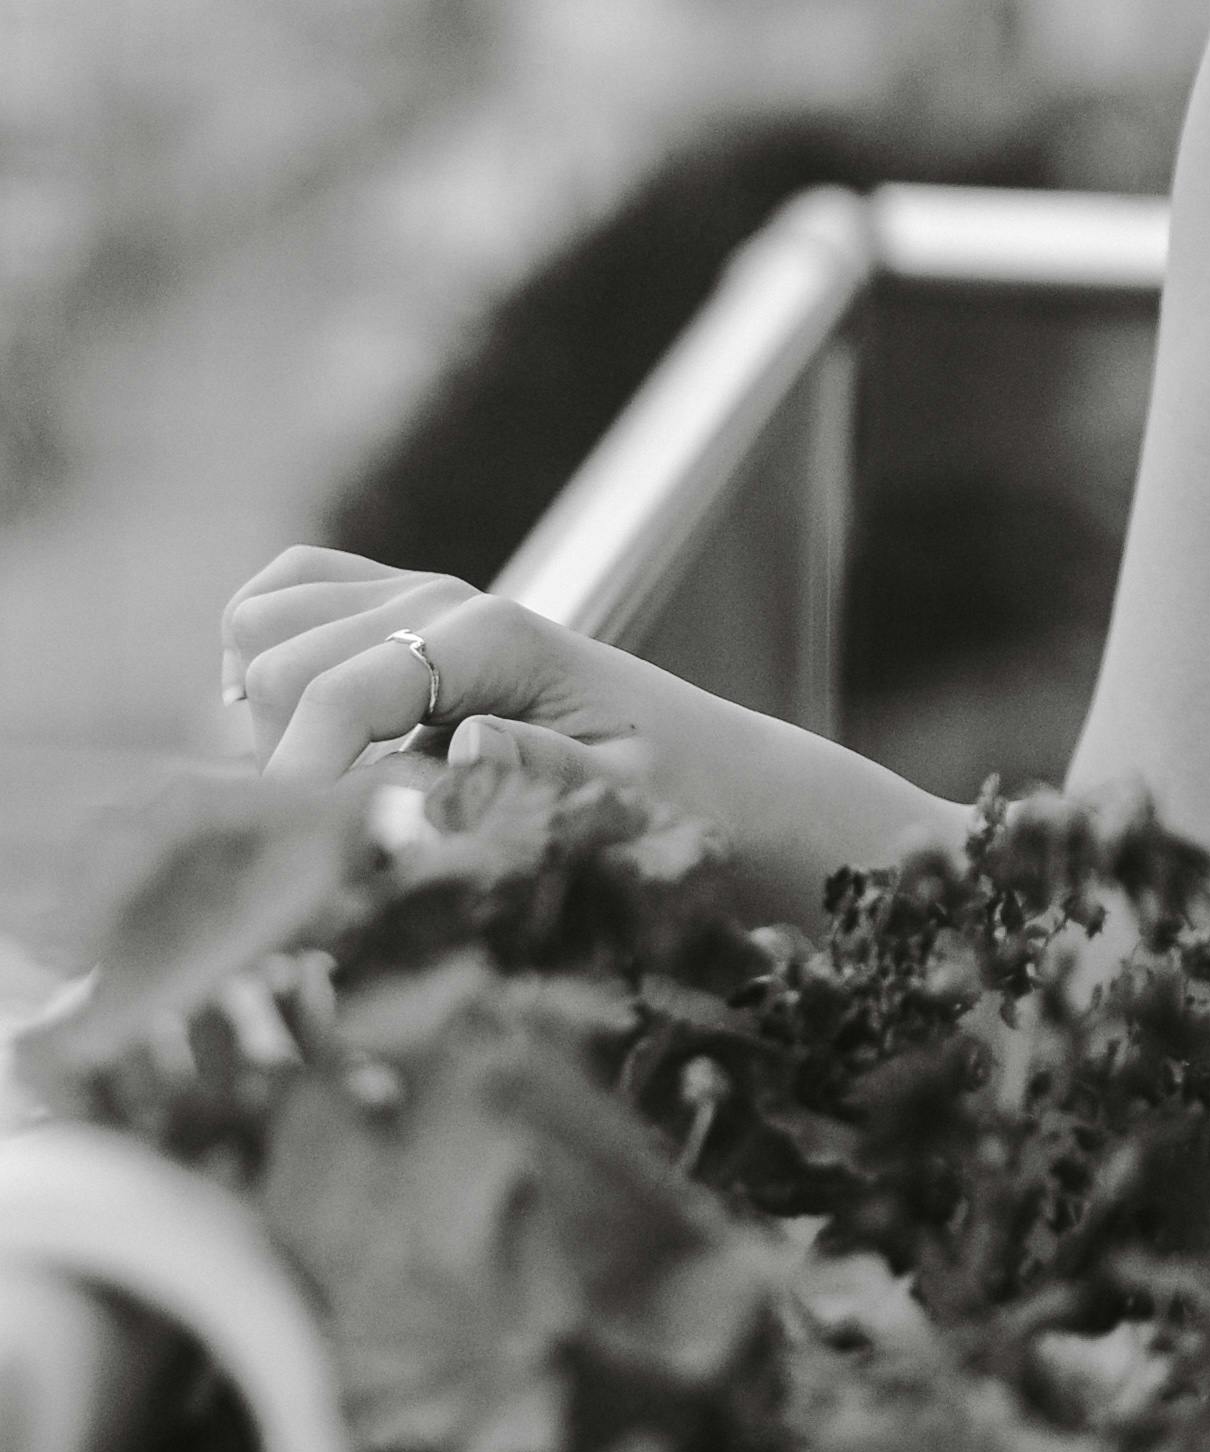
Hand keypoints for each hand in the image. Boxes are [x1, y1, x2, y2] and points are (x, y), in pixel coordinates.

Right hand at [221, 549, 665, 793]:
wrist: (708, 767)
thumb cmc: (671, 795)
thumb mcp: (621, 802)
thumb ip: (540, 774)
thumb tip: (463, 742)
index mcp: (493, 641)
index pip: (335, 695)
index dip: (295, 782)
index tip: (305, 861)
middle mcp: (443, 598)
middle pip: (279, 662)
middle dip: (281, 758)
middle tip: (340, 828)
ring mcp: (414, 591)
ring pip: (259, 621)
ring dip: (266, 708)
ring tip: (329, 779)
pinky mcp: (396, 604)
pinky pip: (284, 596)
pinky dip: (261, 657)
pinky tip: (306, 727)